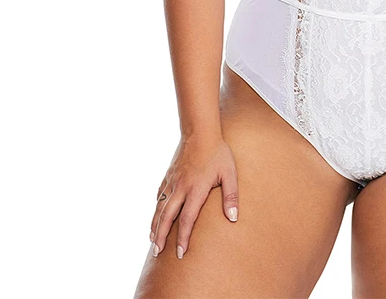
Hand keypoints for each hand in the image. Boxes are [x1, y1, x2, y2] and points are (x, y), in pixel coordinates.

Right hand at [149, 133, 238, 259]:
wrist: (200, 131)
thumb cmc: (218, 152)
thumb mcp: (229, 173)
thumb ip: (231, 196)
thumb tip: (233, 218)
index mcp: (195, 189)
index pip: (187, 219)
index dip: (183, 238)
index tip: (180, 253)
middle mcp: (180, 188)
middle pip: (167, 218)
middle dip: (162, 237)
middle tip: (158, 253)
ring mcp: (172, 182)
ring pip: (160, 208)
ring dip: (155, 226)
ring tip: (153, 242)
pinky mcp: (168, 176)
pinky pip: (159, 196)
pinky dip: (156, 209)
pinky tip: (156, 217)